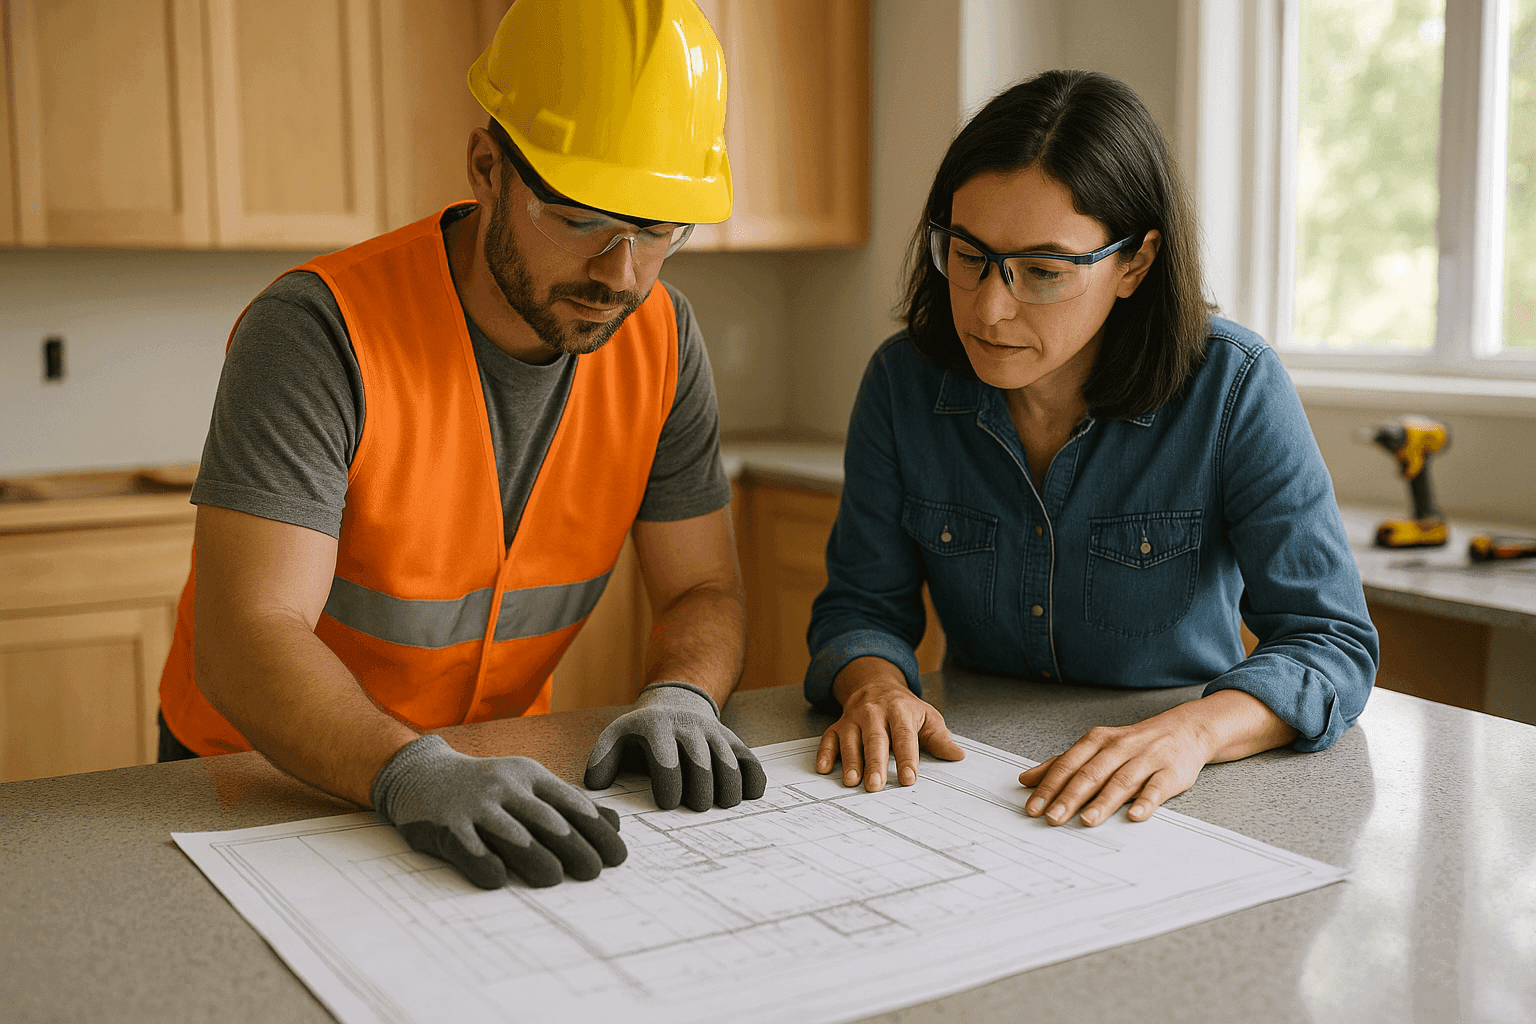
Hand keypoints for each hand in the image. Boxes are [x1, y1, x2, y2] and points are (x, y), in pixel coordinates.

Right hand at [371, 735, 625, 888]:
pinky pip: (469, 847)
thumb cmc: (487, 788)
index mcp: (530, 777)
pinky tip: (499, 879)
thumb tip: (616, 824)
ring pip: (512, 834)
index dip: (596, 831)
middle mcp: (505, 788)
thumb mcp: (528, 786)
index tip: (617, 856)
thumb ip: (569, 804)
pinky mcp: (446, 825)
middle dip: (575, 847)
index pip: (571, 804)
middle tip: (595, 872)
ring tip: (554, 878)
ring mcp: (475, 805)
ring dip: (535, 857)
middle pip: (547, 821)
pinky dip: (484, 863)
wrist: (422, 774)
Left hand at [583, 681, 766, 810]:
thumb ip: (602, 759)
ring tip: (720, 805)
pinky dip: (752, 780)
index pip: (666, 762)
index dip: (669, 788)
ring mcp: (714, 733)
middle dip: (700, 793)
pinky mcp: (733, 741)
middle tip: (695, 807)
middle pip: (701, 765)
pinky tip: (745, 795)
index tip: (668, 805)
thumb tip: (595, 787)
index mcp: (656, 728)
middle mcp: (688, 727)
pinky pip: (750, 760)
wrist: (676, 702)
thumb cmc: (642, 732)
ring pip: (729, 763)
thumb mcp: (617, 736)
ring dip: (728, 790)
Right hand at [816, 660, 963, 790]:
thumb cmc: (903, 707)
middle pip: (875, 740)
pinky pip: (829, 738)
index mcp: (899, 711)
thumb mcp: (927, 716)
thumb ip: (940, 738)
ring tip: (852, 781)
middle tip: (875, 785)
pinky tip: (824, 768)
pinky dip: (825, 753)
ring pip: (850, 740)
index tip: (909, 778)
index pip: (904, 736)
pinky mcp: (838, 725)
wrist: (875, 684)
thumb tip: (957, 756)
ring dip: (850, 761)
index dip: (907, 758)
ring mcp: (854, 719)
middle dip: (875, 763)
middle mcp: (874, 713)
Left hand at [1019, 709, 1210, 826]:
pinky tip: (1135, 815)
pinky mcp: (1170, 772)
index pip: (1067, 765)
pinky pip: (1157, 788)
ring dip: (1103, 802)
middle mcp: (1119, 748)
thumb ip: (1062, 764)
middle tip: (1052, 818)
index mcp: (1097, 742)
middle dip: (1069, 797)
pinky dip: (1146, 801)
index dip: (1049, 787)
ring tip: (1087, 820)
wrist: (1184, 730)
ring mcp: (1145, 759)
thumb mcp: (1095, 747)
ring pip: (1121, 781)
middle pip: (1090, 774)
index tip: (1034, 807)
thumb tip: (1026, 780)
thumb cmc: (1133, 744)